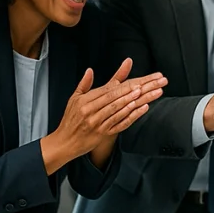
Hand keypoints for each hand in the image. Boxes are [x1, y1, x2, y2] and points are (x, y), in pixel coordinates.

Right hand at [42, 59, 166, 172]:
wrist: (65, 142)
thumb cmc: (70, 120)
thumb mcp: (74, 99)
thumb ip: (84, 84)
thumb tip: (90, 70)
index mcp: (85, 101)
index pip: (108, 90)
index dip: (123, 85)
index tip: (137, 81)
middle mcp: (91, 111)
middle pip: (116, 98)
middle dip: (133, 91)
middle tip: (148, 85)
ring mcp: (98, 123)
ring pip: (119, 110)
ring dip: (135, 101)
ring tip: (147, 94)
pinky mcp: (104, 133)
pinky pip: (120, 123)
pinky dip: (132, 116)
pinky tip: (142, 109)